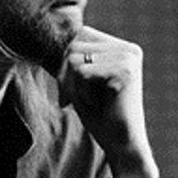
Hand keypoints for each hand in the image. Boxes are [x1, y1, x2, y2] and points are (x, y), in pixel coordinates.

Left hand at [58, 26, 153, 176]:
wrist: (123, 145)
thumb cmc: (101, 116)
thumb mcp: (83, 82)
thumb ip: (74, 58)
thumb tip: (48, 32)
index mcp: (123, 48)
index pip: (80, 36)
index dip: (67, 63)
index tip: (72, 90)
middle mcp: (129, 49)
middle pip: (73, 45)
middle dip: (66, 75)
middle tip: (76, 100)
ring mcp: (128, 58)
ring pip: (74, 59)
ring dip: (74, 86)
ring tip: (91, 101)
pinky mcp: (124, 72)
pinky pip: (81, 72)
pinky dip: (81, 92)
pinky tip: (97, 105)